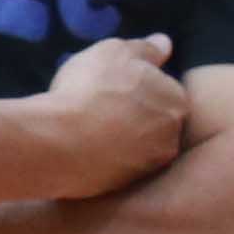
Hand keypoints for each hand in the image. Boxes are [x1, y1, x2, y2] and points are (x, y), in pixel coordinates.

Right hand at [39, 33, 189, 196]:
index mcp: (177, 101)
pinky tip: (81, 153)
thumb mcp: (116, 51)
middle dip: (134, 118)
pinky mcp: (123, 190)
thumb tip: (165, 43)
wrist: (56, 142)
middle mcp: (172, 137)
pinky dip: (104, 162)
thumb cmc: (90, 89)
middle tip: (100, 111)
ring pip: (136, 149)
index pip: (165, 92)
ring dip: (119, 142)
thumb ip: (146, 48)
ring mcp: (148, 167)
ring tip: (87, 133)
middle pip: (155, 123)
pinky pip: (116, 170)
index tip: (113, 89)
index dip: (138, 89)